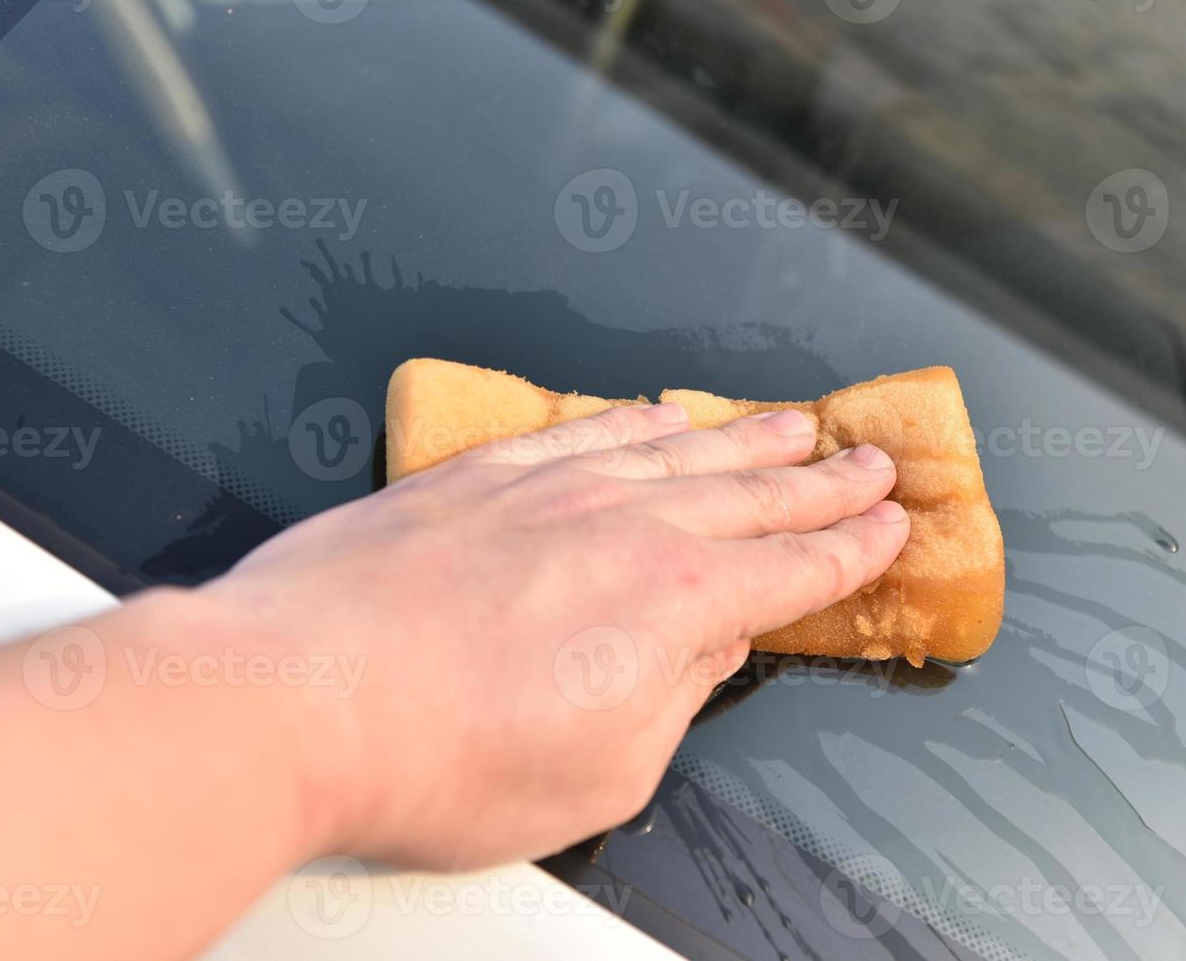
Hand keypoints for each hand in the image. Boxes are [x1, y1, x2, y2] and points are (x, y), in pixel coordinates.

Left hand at [200, 401, 908, 868]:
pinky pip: (584, 427)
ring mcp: (550, 487)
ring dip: (747, 437)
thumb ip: (671, 703)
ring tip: (796, 422)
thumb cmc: (438, 757)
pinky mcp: (479, 474)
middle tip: (874, 462)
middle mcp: (626, 526)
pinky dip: (634, 418)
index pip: (793, 569)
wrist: (295, 697)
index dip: (852, 550)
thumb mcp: (600, 774)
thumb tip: (703, 655)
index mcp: (674, 605)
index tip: (890, 529)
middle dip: (826, 481)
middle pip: (755, 494)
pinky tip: (659, 412)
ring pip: (679, 448)